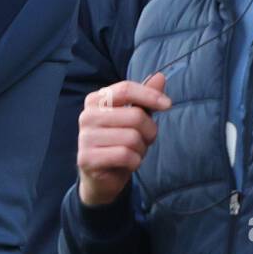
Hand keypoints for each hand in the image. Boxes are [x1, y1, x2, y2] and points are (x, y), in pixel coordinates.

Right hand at [77, 72, 170, 207]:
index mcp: (96, 100)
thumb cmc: (119, 142)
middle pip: (135, 116)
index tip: (168, 105)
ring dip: (141, 149)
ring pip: (132, 138)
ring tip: (133, 153)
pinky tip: (127, 163)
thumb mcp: (134, 118)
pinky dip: (134, 162)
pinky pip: (125, 155)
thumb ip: (146, 98)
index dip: (150, 95)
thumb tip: (160, 76)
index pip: (125, 89)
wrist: (101, 177)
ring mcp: (85, 138)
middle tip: (144, 141)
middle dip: (149, 131)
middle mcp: (86, 116)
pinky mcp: (87, 158)